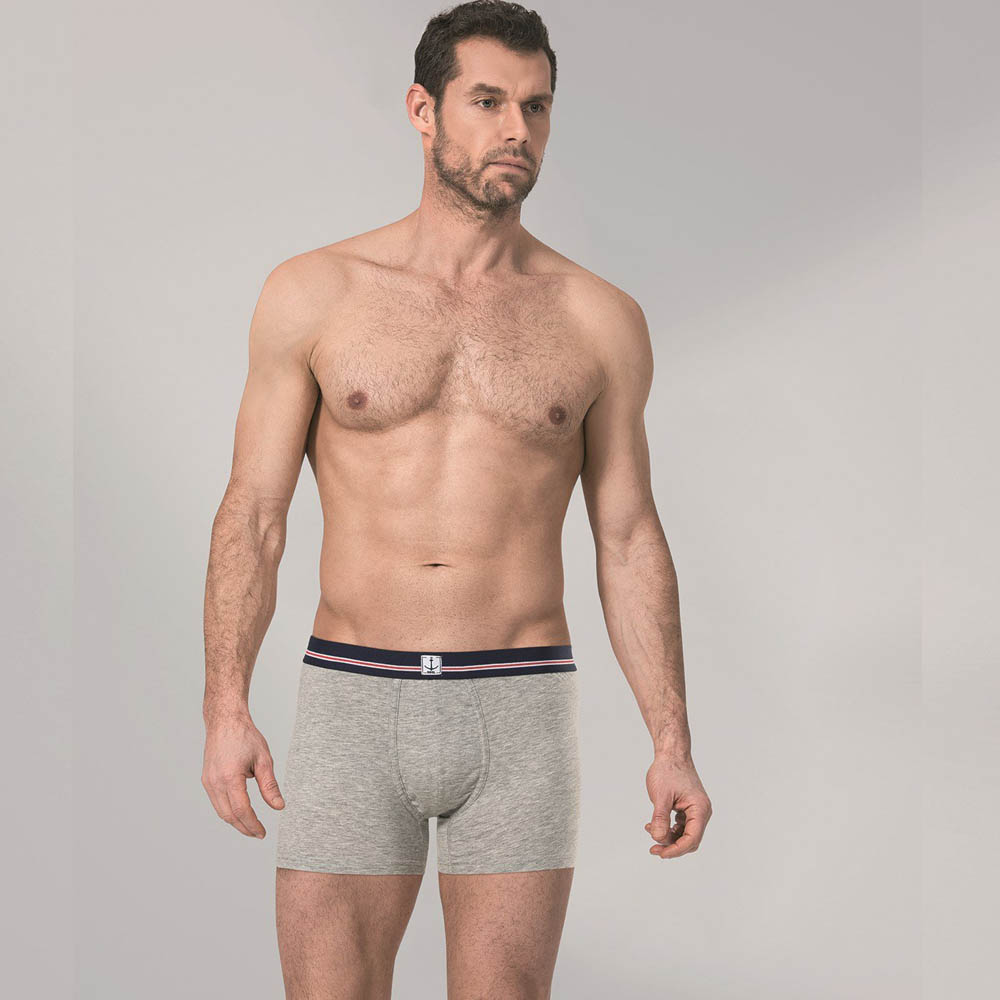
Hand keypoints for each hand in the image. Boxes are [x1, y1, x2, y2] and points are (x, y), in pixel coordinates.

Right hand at [201, 707, 284, 838]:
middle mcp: (215, 782)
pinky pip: (216, 802)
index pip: (242, 810)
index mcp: (230, 777)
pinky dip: (228, 811)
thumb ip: (270, 785)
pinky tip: (239, 812)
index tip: (263, 833)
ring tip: (250, 826)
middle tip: (258, 833)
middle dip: (244, 827)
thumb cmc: (245, 736)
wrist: (225, 720)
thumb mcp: (263, 759)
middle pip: (229, 815)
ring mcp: (208, 781)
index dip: (253, 824)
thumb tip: (279, 807)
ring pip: (221, 811)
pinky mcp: (206, 779)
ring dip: (235, 821)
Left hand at [644, 751, 710, 858]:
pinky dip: (668, 828)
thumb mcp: (660, 796)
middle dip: (671, 846)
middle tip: (653, 849)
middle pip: (690, 840)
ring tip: (649, 829)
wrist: (671, 753)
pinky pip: (680, 826)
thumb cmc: (667, 770)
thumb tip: (658, 838)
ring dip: (668, 837)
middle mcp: (701, 812)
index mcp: (700, 809)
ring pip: (684, 834)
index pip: (692, 839)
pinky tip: (653, 825)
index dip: (676, 850)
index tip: (660, 853)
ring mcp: (695, 810)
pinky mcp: (688, 808)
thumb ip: (660, 818)